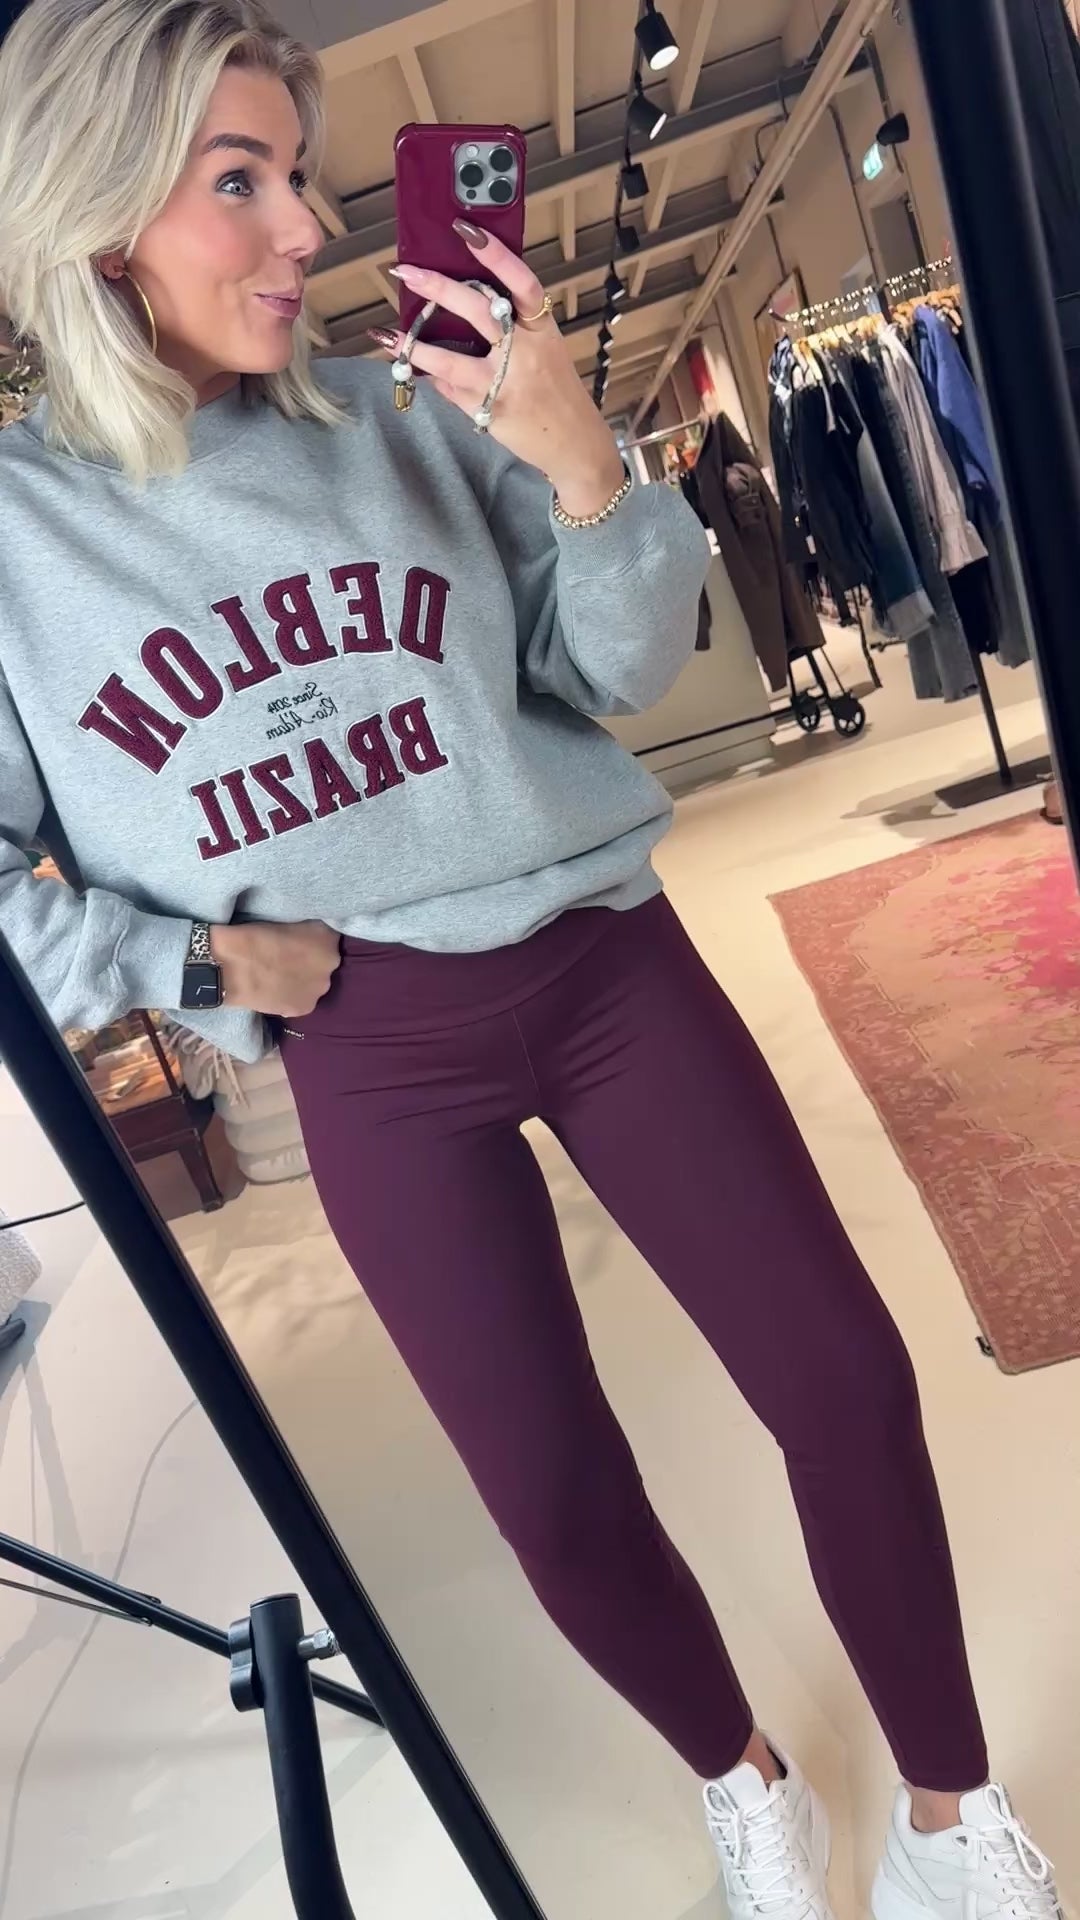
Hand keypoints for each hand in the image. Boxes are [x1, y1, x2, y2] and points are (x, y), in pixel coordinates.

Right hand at [210, 920, 341, 1015]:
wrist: (232, 965)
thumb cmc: (255, 936)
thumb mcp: (288, 921)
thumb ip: (306, 931)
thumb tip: (307, 939)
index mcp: (327, 937)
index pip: (327, 938)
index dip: (312, 941)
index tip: (298, 942)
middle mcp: (331, 963)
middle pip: (325, 962)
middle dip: (311, 962)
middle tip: (288, 960)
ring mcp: (320, 987)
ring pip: (314, 983)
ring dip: (303, 981)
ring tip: (280, 977)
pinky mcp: (305, 1007)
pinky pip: (301, 1000)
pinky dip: (291, 996)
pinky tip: (276, 990)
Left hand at [371, 225, 625, 519]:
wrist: (575, 445)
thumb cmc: (557, 393)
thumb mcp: (545, 351)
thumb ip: (513, 328)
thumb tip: (461, 302)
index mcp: (542, 329)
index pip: (522, 283)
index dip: (496, 255)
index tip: (466, 231)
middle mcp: (525, 353)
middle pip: (478, 311)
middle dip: (439, 288)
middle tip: (407, 271)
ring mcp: (504, 384)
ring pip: (450, 360)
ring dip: (414, 346)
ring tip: (387, 335)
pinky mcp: (488, 411)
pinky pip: (450, 389)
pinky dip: (432, 378)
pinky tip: (414, 368)